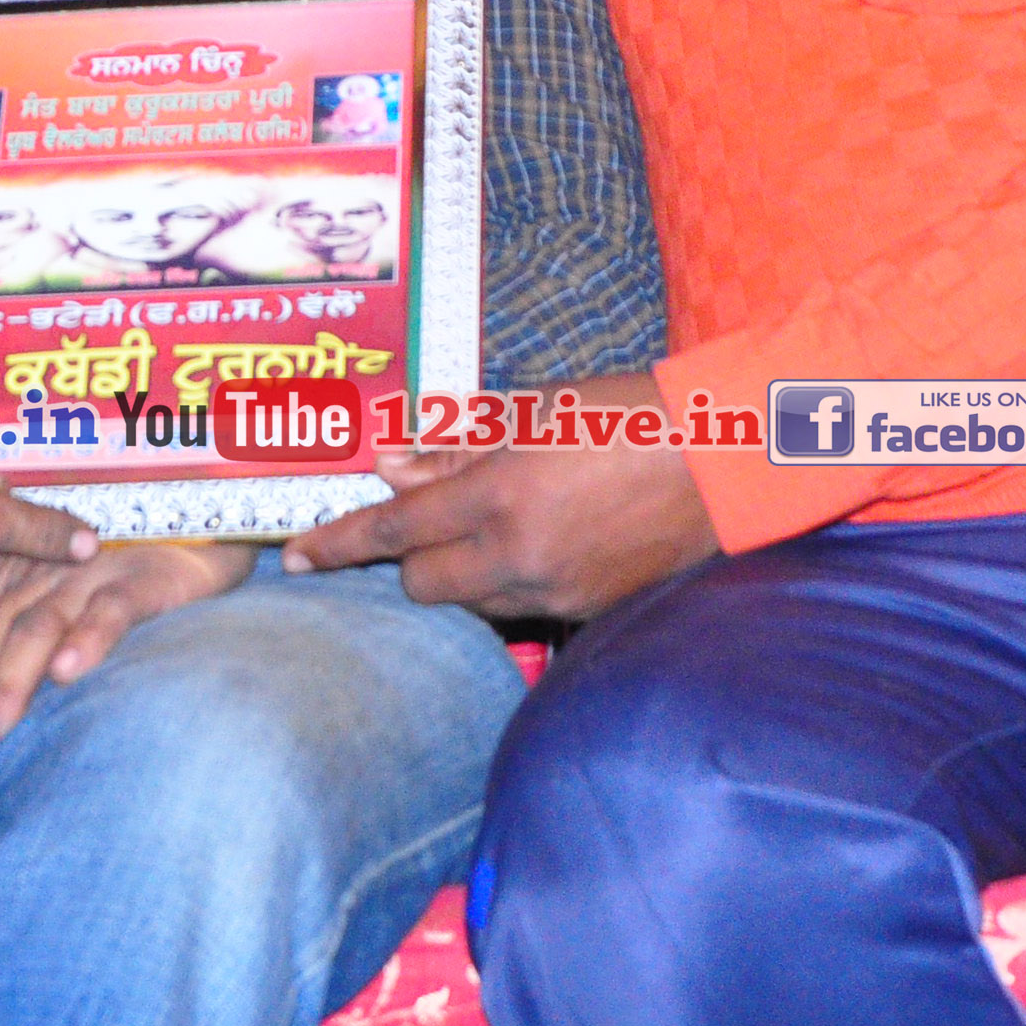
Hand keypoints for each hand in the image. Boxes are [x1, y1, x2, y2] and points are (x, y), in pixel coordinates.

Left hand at [0, 541, 251, 783]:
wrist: (199, 542)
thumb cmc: (120, 594)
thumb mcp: (60, 618)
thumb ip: (18, 655)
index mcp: (9, 581)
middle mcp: (37, 573)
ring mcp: (86, 575)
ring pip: (34, 629)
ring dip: (7, 687)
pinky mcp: (138, 579)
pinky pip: (106, 610)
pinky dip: (84, 640)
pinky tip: (67, 674)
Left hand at [282, 378, 718, 617]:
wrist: (728, 458)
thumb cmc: (628, 414)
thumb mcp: (535, 412)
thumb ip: (455, 445)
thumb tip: (389, 465)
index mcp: (500, 496)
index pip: (394, 532)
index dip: (338, 545)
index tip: (297, 557)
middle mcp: (521, 557)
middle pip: (423, 584)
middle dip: (411, 557)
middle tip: (425, 520)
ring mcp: (557, 594)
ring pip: (472, 601)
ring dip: (463, 571)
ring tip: (499, 522)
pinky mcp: (590, 613)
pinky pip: (523, 610)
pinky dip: (512, 583)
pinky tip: (542, 544)